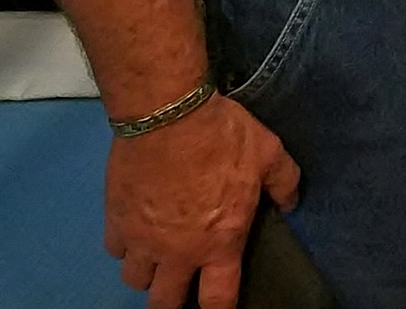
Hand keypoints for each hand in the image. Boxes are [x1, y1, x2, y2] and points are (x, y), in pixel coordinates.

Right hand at [105, 92, 300, 308]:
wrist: (168, 115)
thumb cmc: (223, 136)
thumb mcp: (269, 152)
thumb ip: (284, 182)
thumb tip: (291, 203)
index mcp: (219, 242)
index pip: (217, 300)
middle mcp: (177, 252)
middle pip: (164, 304)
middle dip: (172, 303)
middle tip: (181, 287)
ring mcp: (141, 241)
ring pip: (135, 281)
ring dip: (147, 274)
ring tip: (157, 258)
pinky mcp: (114, 222)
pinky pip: (114, 251)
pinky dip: (125, 246)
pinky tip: (135, 231)